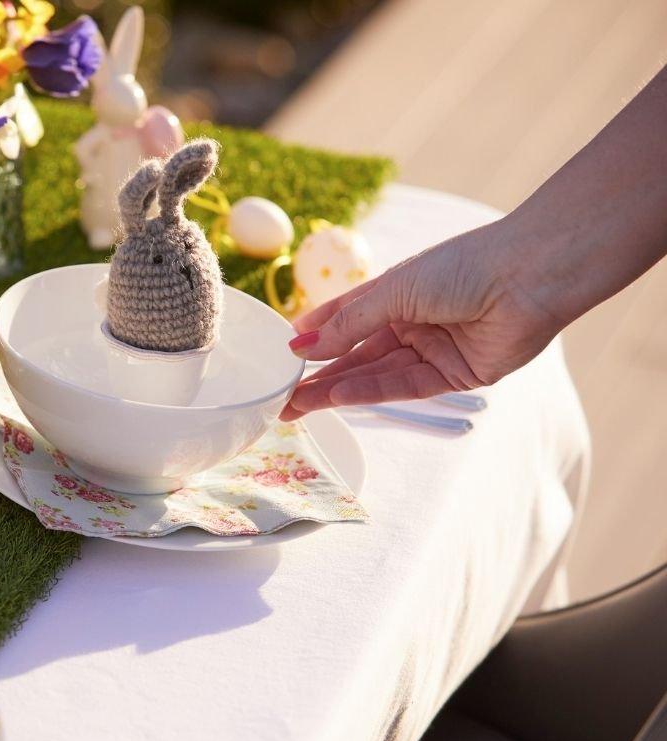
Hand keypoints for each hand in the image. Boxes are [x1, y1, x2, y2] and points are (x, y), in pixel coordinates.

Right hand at [280, 220, 568, 420]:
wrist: (528, 275)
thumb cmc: (462, 267)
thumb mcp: (393, 291)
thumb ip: (348, 325)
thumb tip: (302, 346)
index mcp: (397, 294)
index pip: (346, 320)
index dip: (315, 337)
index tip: (283, 355)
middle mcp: (413, 323)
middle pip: (357, 356)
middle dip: (318, 376)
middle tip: (282, 397)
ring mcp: (433, 350)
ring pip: (375, 376)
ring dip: (335, 389)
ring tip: (296, 403)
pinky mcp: (455, 375)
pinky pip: (404, 387)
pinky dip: (369, 392)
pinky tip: (336, 395)